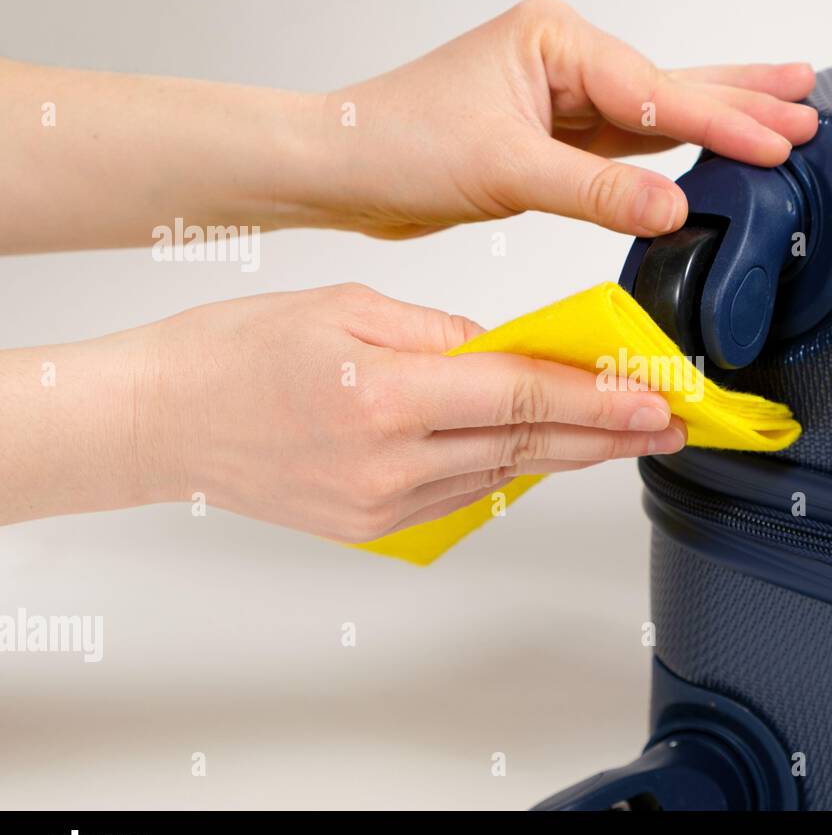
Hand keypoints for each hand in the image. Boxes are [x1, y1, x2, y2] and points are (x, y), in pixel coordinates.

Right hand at [0, 284, 683, 539]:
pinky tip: (544, 454)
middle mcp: (391, 464)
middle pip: (530, 446)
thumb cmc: (236, 351)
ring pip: (503, 474)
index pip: (524, 395)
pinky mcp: (373, 526)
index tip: (656, 399)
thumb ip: (441, 332)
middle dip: (610, 435)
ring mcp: (382, 506)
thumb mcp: (348, 308)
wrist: (161, 420)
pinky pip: (463, 495)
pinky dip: (509, 469)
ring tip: (622, 435)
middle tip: (668, 425)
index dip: (602, 399)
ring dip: (569, 454)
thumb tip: (507, 349)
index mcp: (387, 397)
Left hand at [1, 0, 814, 252]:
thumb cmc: (398, 143)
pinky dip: (674, 152)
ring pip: (659, 113)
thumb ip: (596, 191)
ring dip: (718, 117)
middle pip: (673, 84)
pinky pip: (631, 147)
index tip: (776, 144)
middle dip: (740, 97)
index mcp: (557, 44)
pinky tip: (713, 147)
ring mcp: (563, 101)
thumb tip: (674, 207)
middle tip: (807, 102)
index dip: (720, 121)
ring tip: (784, 107)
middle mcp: (566, 63)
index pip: (656, 91)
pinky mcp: (556, 141)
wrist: (345, 169)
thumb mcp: (507, 169)